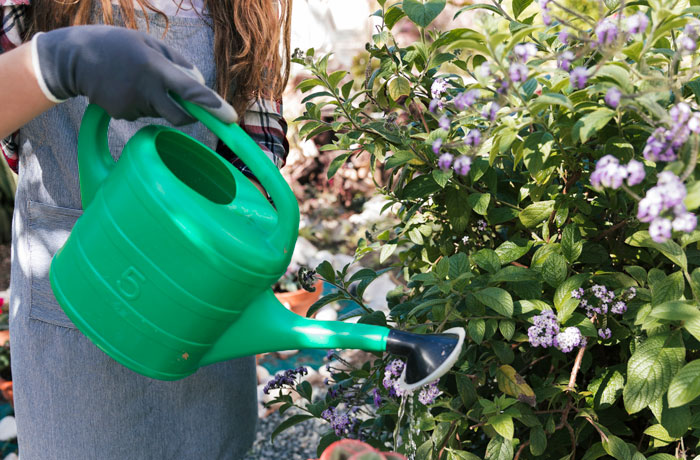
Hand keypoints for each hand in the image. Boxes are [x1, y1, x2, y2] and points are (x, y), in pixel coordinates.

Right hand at [31, 25, 236, 125]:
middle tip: (193, 106)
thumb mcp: (150, 42)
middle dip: (191, 115)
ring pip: (161, 113)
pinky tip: (127, 87)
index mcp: (155, 68)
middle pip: (181, 116)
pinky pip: (144, 114)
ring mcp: (133, 105)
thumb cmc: (117, 45)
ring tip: (140, 80)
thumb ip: (178, 62)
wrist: (74, 58)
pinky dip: (143, 104)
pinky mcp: (122, 114)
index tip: (231, 117)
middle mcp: (146, 90)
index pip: (190, 91)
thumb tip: (199, 83)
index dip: (212, 105)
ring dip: (161, 102)